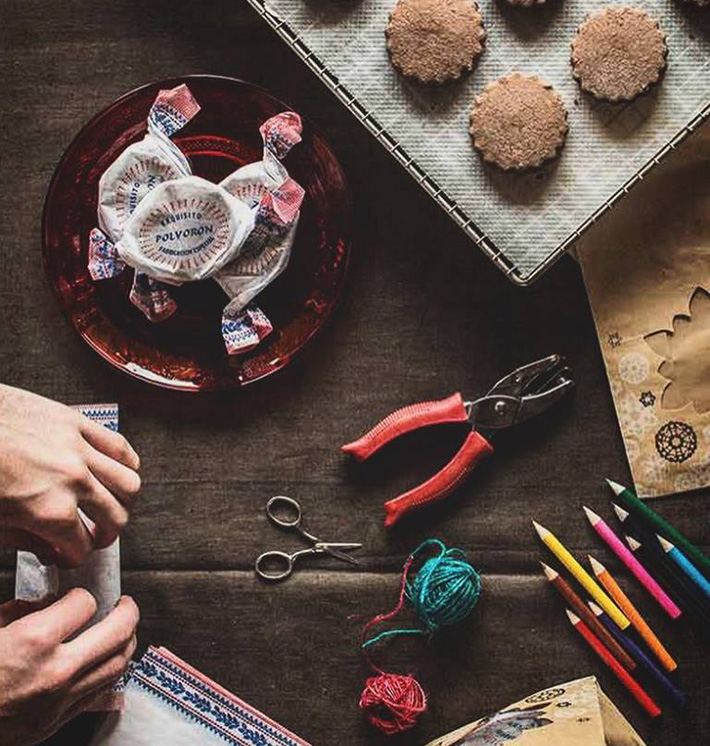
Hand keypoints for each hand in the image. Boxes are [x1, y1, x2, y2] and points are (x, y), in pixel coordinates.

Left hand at [0, 384, 140, 566]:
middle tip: (95, 537)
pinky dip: (127, 465)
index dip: (75, 557)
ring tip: (111, 506)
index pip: (82, 547)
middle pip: (115, 518)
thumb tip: (45, 548)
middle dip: (107, 536)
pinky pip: (121, 447)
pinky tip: (117, 473)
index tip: (69, 555)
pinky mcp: (78, 423)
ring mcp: (80, 449)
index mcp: (49, 509)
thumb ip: (24, 540)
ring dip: (123, 502)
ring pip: (129, 484)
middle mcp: (72, 480)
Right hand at [0, 589, 138, 745]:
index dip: (80, 595)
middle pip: (117, 632)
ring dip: (127, 641)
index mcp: (34, 641)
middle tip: (125, 603)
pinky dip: (109, 672)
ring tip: (123, 629)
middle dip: (128, 611)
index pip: (85, 603)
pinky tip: (104, 661)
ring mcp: (59, 701)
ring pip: (117, 664)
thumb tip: (48, 603)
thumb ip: (19, 611)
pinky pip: (98, 693)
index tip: (75, 597)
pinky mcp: (54, 723)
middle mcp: (55, 671)